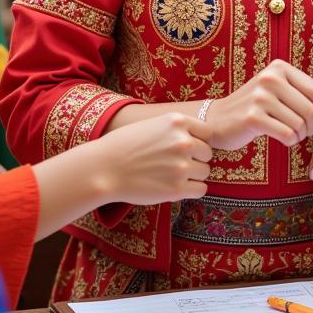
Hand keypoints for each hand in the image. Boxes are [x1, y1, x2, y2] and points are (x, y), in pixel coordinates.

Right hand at [95, 114, 213, 205]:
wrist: (104, 168)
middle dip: (196, 159)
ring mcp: (181, 166)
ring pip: (205, 172)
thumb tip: (198, 138)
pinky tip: (176, 187)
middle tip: (176, 164)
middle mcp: (183, 142)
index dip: (199, 141)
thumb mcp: (152, 124)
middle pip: (207, 153)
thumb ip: (176, 129)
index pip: (208, 132)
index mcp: (177, 122)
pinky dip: (192, 190)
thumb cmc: (124, 146)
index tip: (187, 148)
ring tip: (172, 176)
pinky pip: (201, 189)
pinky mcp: (176, 189)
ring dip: (193, 175)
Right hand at [204, 60, 312, 150]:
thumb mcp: (277, 91)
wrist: (217, 120)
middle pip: (310, 109)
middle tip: (306, 135)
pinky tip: (284, 140)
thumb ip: (302, 93)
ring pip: (299, 124)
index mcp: (279, 67)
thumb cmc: (255, 108)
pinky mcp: (252, 117)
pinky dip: (290, 141)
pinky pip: (287, 134)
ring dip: (301, 136)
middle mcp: (270, 77)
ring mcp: (260, 96)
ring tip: (292, 136)